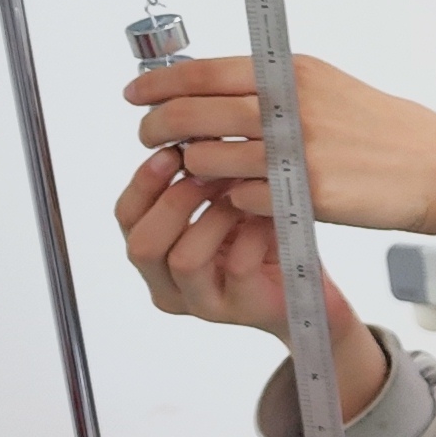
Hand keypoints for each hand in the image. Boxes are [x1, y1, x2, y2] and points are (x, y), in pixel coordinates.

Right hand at [112, 152, 391, 419]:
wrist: (307, 283)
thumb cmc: (261, 237)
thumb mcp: (224, 200)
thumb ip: (197, 175)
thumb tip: (187, 127)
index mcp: (155, 256)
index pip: (127, 218)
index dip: (143, 182)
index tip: (169, 150)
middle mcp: (169, 286)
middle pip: (142, 246)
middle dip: (174, 201)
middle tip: (207, 172)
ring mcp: (204, 303)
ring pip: (184, 259)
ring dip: (213, 217)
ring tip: (240, 193)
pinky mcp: (241, 309)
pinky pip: (238, 267)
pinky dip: (253, 234)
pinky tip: (268, 217)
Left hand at [125, 53, 435, 235]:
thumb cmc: (386, 131)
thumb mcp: (329, 89)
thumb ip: (275, 87)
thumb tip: (214, 89)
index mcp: (294, 74)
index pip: (205, 73)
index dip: (160, 85)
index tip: (136, 95)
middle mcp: (291, 107)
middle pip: (193, 116)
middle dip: (157, 128)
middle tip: (148, 136)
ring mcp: (297, 152)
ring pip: (208, 160)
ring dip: (193, 169)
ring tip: (197, 171)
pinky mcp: (306, 193)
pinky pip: (240, 198)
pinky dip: (232, 200)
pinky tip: (241, 199)